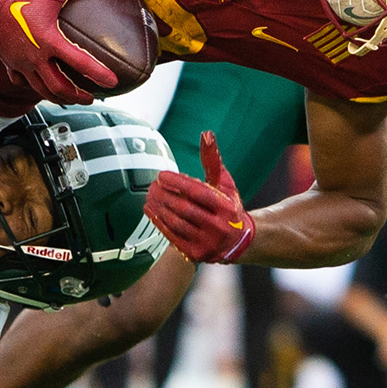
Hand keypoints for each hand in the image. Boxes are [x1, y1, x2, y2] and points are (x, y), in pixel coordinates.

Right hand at [0, 0, 115, 104]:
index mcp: (49, 40)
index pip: (80, 63)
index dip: (98, 74)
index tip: (112, 82)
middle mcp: (34, 56)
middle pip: (59, 87)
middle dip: (77, 96)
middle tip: (91, 97)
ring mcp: (20, 62)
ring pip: (41, 89)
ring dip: (58, 97)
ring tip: (70, 98)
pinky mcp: (8, 62)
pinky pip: (21, 82)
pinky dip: (33, 87)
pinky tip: (40, 85)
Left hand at [142, 131, 254, 262]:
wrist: (238, 243)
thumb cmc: (228, 207)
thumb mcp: (225, 184)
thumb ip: (213, 160)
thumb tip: (206, 134)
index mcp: (227, 208)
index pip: (199, 193)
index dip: (178, 183)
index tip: (161, 175)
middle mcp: (219, 227)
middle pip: (185, 208)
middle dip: (165, 195)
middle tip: (151, 185)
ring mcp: (208, 242)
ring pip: (177, 222)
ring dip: (159, 208)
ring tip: (149, 195)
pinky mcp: (196, 253)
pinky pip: (172, 236)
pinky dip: (158, 222)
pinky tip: (150, 210)